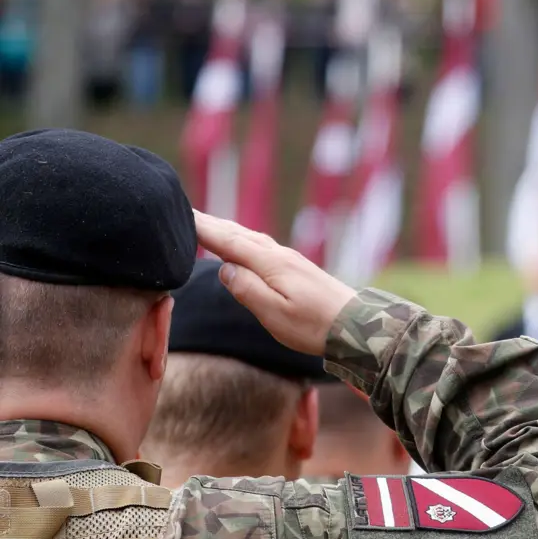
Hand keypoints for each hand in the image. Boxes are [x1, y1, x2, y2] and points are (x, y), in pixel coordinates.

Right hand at [193, 211, 356, 354]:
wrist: (355, 326)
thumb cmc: (313, 325)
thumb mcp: (274, 313)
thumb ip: (247, 290)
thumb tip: (224, 269)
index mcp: (271, 264)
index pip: (229, 242)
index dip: (205, 229)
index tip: (182, 215)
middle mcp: (280, 255)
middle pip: (239, 234)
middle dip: (213, 224)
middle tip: (186, 212)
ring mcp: (290, 259)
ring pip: (251, 238)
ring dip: (228, 229)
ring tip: (208, 224)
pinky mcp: (297, 268)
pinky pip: (262, 246)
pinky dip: (244, 240)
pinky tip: (243, 245)